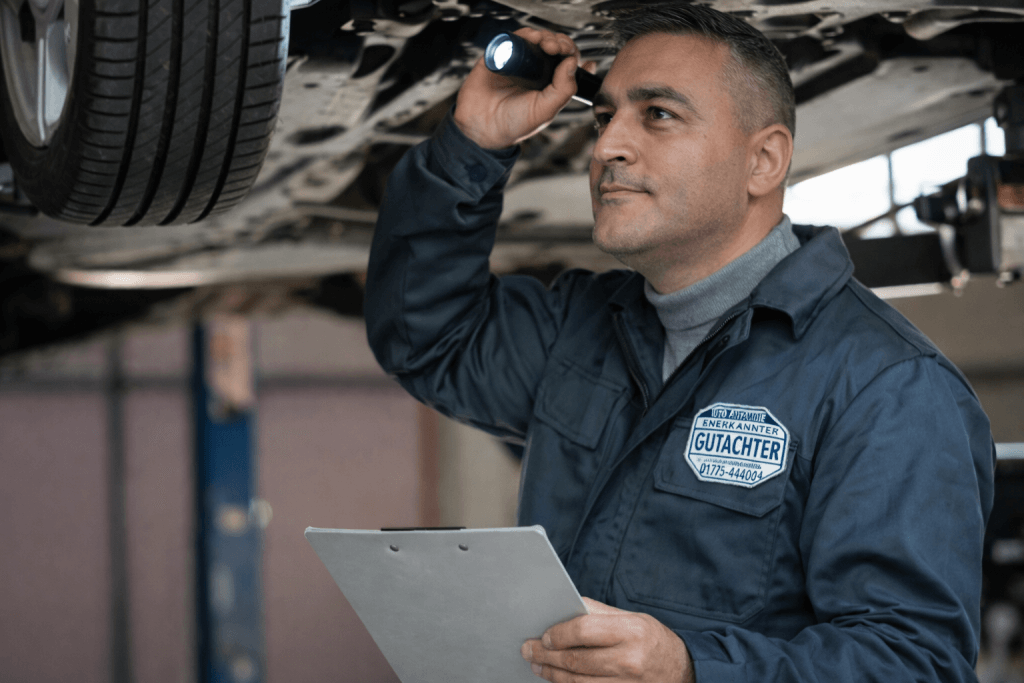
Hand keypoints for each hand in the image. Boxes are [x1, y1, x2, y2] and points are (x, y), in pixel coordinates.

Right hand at [453, 27, 580, 149]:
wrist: (483, 126)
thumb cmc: (514, 123)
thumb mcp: (545, 110)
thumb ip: (563, 89)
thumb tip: (573, 62)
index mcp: (549, 84)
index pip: (566, 61)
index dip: (571, 53)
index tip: (571, 55)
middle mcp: (535, 70)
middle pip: (554, 46)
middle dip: (560, 42)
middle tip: (558, 48)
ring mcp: (518, 61)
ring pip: (537, 39)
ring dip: (545, 36)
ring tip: (546, 43)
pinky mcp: (501, 55)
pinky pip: (515, 38)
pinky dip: (526, 34)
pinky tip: (532, 39)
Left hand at [521, 597, 693, 682]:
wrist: (682, 671)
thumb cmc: (652, 639)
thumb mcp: (632, 618)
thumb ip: (598, 613)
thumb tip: (564, 608)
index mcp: (631, 631)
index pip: (583, 630)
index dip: (558, 634)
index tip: (543, 635)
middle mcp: (629, 660)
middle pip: (576, 660)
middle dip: (546, 656)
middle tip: (528, 651)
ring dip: (552, 675)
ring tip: (538, 666)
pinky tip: (557, 680)